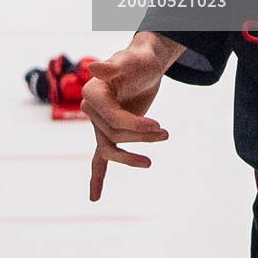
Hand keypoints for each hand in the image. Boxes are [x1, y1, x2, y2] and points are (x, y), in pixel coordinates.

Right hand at [84, 32, 183, 200]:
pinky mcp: (108, 132)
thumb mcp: (131, 60)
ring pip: (112, 148)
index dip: (136, 126)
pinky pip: (99, 158)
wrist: (145, 65)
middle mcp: (91, 109)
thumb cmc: (139, 60)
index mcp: (92, 93)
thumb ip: (112, 65)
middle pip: (115, 135)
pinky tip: (95, 197)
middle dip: (141, 138)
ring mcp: (98, 123)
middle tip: (166, 133)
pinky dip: (97, 177)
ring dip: (131, 156)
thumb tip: (92, 66)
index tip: (159, 127)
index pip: (113, 120)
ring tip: (150, 162)